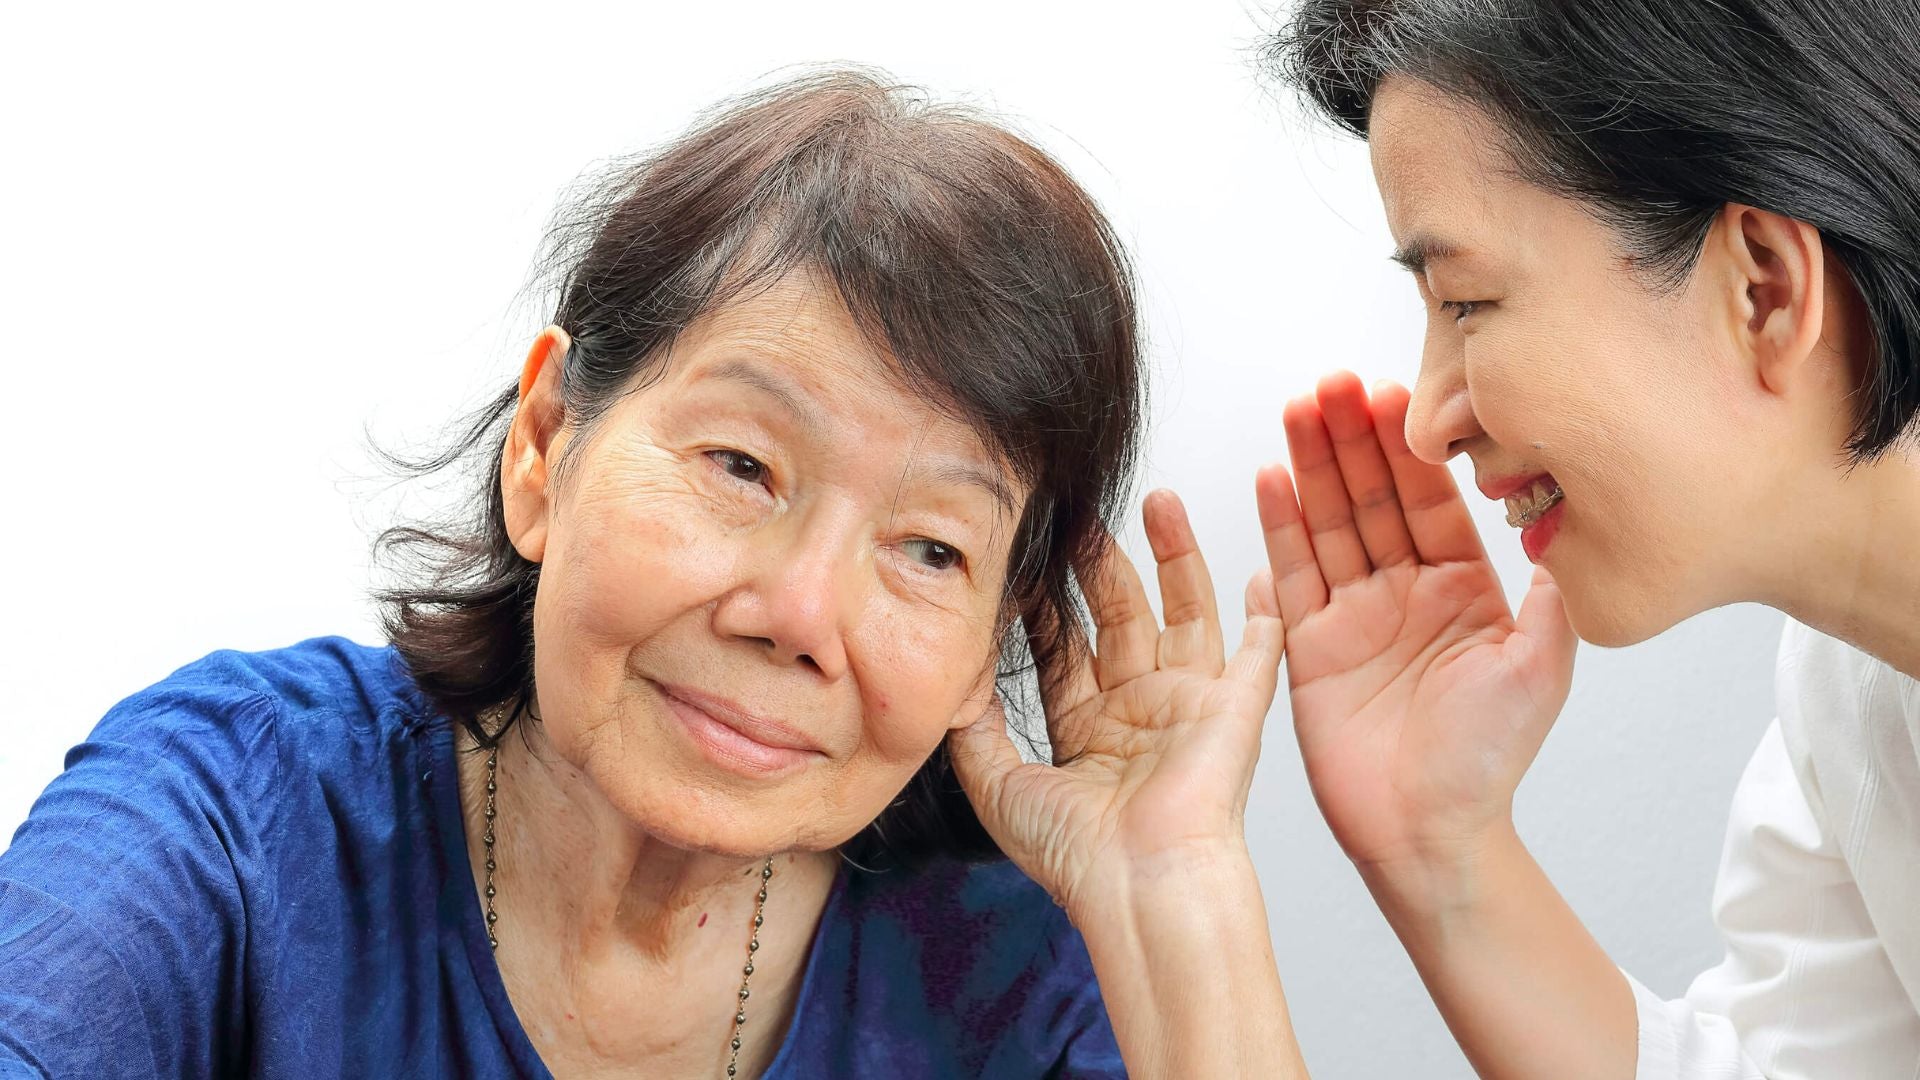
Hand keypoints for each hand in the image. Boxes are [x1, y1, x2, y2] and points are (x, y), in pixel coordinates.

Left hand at [949, 489, 1285, 919]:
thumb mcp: (998, 786)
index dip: (1044, 601)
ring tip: (1157, 501)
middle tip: (1079, 511)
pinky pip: (1256, 655)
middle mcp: (1138, 712)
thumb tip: (958, 675)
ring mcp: (1187, 707)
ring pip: (1183, 612)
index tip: (1026, 552)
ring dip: (1174, 557)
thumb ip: (973, 729)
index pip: (1063, 647)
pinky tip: (1263, 572)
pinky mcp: (1233, 711)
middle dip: (1099, 562)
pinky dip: (1265, 616)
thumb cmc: (1076, 854)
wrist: (1139, 884)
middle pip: (1119, 616)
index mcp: (1087, 731)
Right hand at [1261, 373, 1577, 871]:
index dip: (1410, 447)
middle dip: (1352, 438)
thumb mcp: (1540, 667)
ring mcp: (1353, 614)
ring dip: (1312, 464)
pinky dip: (1279, 524)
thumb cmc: (1489, 761)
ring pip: (1328, 522)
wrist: (1429, 833)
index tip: (1393, 393)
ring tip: (1298, 407)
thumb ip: (1548, 595)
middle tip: (1333, 383)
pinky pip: (1292, 573)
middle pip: (1372, 496)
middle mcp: (1405, 590)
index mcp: (1463, 588)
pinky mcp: (1308, 644)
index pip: (1431, 499)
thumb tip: (1560, 521)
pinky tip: (1271, 475)